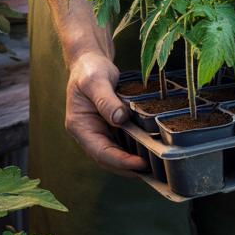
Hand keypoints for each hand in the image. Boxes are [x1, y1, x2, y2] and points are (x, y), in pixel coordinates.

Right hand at [63, 50, 146, 173]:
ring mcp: (100, 132)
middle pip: (107, 159)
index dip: (120, 161)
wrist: (91, 62)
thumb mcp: (96, 81)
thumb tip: (119, 119)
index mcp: (79, 126)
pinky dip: (135, 151)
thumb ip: (106, 100)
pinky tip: (151, 153)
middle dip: (128, 168)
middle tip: (152, 172)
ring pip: (116, 155)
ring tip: (155, 168)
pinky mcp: (111, 128)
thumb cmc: (91, 70)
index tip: (140, 164)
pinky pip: (123, 144)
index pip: (100, 151)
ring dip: (132, 164)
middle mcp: (88, 134)